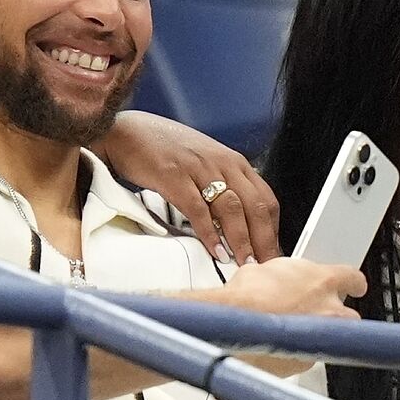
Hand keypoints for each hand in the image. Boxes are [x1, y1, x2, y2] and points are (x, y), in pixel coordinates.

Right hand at [95, 111, 280, 263]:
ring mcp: (198, 168)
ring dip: (241, 241)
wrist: (127, 132)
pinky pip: (198, 209)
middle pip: (255, 206)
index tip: (272, 253)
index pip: (266, 199)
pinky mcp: (174, 176)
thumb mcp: (204, 163)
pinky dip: (209, 233)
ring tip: (245, 263)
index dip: (273, 230)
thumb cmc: (165, 150)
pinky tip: (215, 250)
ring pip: (231, 209)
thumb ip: (223, 186)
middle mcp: (221, 163)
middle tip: (264, 267)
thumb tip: (237, 222)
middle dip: (263, 241)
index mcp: (232, 161)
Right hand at [219, 257, 363, 377]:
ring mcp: (322, 340)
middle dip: (337, 313)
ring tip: (290, 330)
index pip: (353, 278)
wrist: (234, 329)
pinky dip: (297, 351)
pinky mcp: (307, 363)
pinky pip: (308, 355)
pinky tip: (278, 344)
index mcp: (324, 281)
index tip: (352, 284)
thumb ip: (285, 277)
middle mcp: (331, 311)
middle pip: (350, 315)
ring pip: (330, 338)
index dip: (352, 282)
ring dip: (315, 334)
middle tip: (317, 310)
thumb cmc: (247, 297)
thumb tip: (280, 280)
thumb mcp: (264, 271)